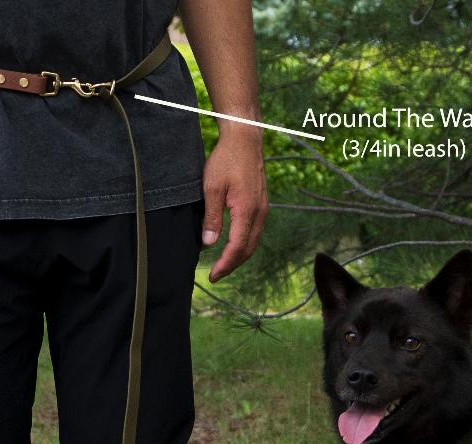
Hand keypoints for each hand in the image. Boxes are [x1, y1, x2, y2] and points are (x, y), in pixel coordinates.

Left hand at [201, 125, 267, 282]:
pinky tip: (233, 246)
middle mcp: (259, 213)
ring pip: (253, 242)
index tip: (213, 276)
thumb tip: (209, 244)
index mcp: (247, 210)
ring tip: (223, 265)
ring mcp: (263, 209)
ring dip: (239, 256)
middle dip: (232, 265)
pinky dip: (244, 244)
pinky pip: (255, 232)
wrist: (244, 139)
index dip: (225, 264)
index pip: (237, 247)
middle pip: (248, 250)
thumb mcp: (212, 188)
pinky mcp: (261, 205)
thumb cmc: (226, 159)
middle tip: (216, 275)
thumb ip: (211, 217)